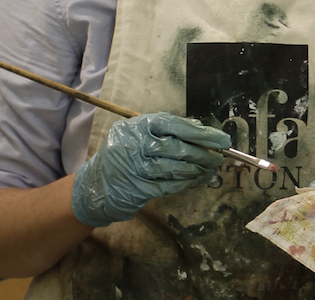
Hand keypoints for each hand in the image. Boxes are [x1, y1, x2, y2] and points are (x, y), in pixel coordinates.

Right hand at [71, 112, 230, 226]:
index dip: (200, 132)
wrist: (94, 185)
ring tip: (209, 168)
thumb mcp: (139, 134)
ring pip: (174, 168)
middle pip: (177, 147)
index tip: (220, 138)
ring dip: (196, 169)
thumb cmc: (123, 155)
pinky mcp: (137, 189)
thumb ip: (166, 131)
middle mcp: (135, 144)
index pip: (175, 125)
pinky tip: (195, 180)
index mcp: (138, 125)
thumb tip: (201, 131)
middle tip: (219, 156)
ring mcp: (135, 168)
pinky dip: (185, 183)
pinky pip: (168, 185)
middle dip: (203, 152)